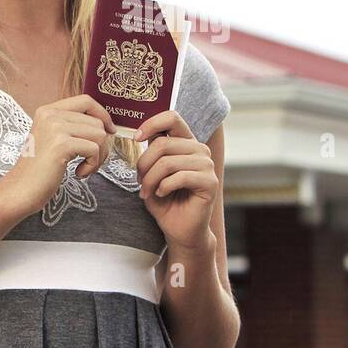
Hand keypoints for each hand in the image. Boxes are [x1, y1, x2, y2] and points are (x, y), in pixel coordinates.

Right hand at [3, 94, 116, 215]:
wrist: (20, 190)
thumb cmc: (38, 170)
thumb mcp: (52, 139)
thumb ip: (71, 127)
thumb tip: (106, 125)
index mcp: (47, 111)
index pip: (86, 101)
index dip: (103, 115)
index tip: (109, 131)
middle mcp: (50, 115)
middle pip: (97, 121)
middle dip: (102, 144)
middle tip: (90, 162)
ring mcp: (55, 128)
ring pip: (99, 135)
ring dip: (99, 156)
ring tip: (84, 167)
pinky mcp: (61, 145)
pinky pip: (94, 149)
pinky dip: (92, 165)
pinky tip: (79, 173)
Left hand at [135, 110, 216, 250]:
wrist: (179, 228)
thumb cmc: (164, 200)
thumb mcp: (150, 172)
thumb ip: (149, 153)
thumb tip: (139, 135)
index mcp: (185, 143)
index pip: (172, 118)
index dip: (151, 123)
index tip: (136, 138)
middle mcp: (199, 150)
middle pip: (162, 144)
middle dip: (143, 165)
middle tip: (139, 182)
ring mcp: (207, 165)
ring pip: (168, 162)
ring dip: (150, 179)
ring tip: (147, 192)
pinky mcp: (210, 182)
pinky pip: (179, 177)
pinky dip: (163, 187)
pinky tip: (161, 194)